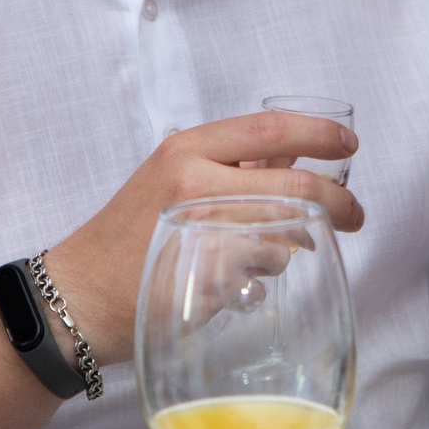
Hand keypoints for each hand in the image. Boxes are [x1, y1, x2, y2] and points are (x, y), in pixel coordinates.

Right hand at [38, 111, 361, 365]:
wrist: (74, 297)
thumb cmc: (126, 239)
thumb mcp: (169, 179)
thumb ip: (224, 166)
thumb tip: (293, 163)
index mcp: (186, 149)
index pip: (270, 131)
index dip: (319, 135)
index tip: (348, 145)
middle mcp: (193, 182)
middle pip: (294, 186)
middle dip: (338, 202)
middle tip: (354, 215)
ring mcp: (200, 231)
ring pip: (284, 234)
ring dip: (294, 246)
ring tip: (275, 254)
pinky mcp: (203, 279)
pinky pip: (262, 275)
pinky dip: (264, 278)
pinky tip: (243, 284)